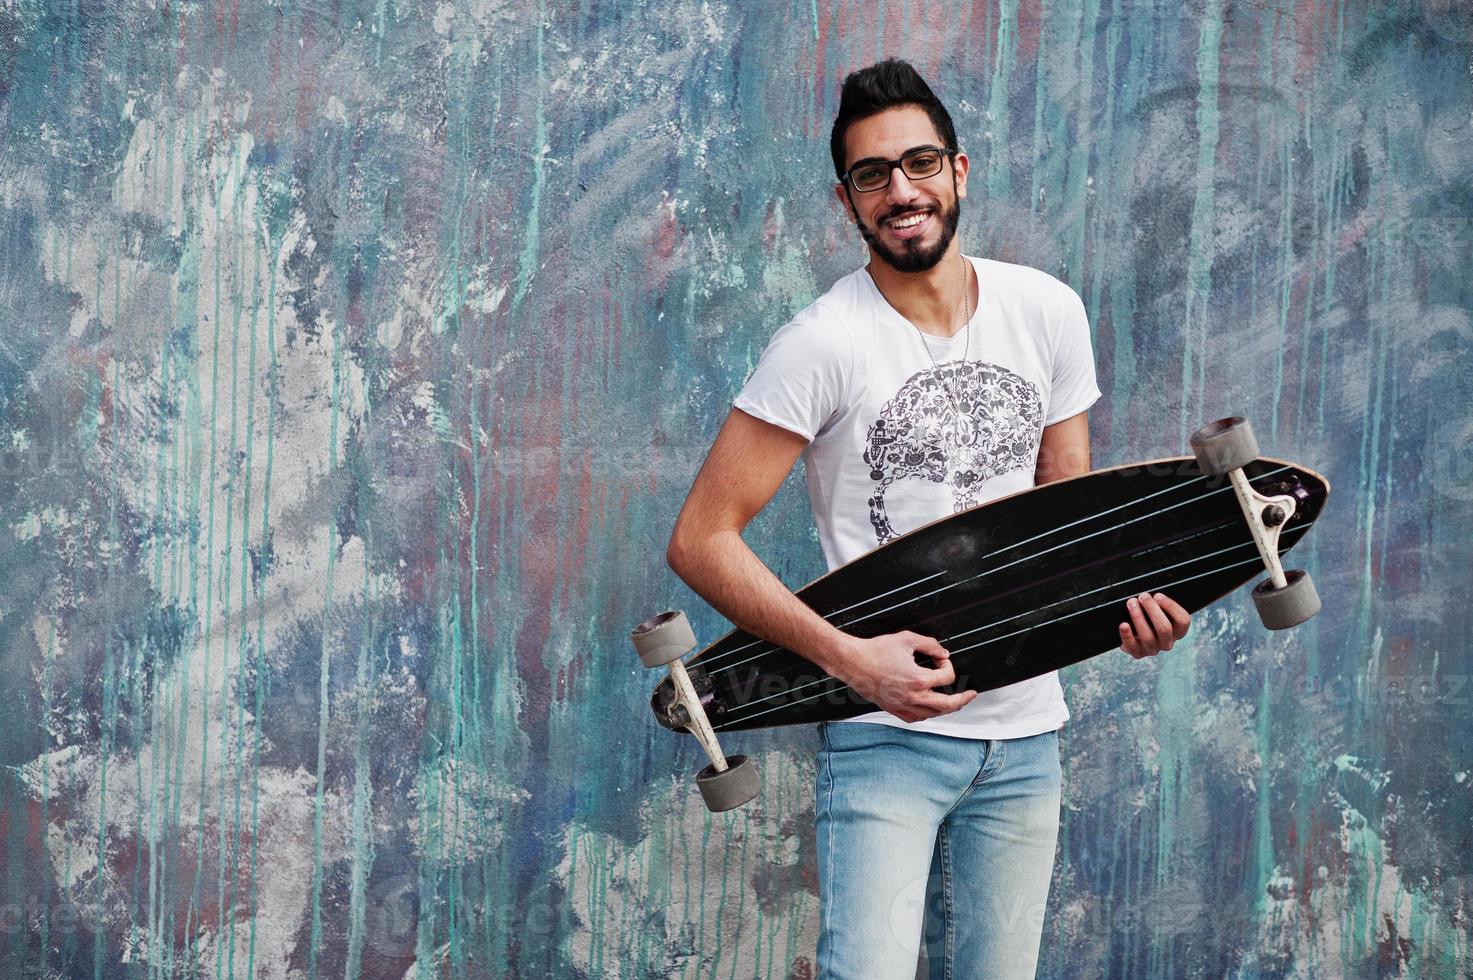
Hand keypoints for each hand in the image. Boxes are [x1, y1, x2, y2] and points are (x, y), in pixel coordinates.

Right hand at [831, 631, 978, 722]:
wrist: (853, 662)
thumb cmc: (876, 650)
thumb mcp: (907, 639)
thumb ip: (930, 644)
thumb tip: (944, 653)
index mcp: (918, 679)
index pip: (947, 676)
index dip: (948, 664)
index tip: (941, 658)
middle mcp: (913, 697)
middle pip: (948, 705)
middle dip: (963, 699)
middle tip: (971, 695)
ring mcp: (903, 706)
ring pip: (934, 714)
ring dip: (946, 707)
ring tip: (953, 702)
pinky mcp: (894, 710)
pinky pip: (917, 718)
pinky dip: (928, 714)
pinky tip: (930, 708)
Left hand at [1118, 592, 1190, 658]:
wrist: (1134, 635)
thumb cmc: (1148, 618)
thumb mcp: (1158, 610)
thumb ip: (1159, 603)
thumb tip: (1149, 594)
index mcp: (1178, 631)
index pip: (1183, 620)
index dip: (1171, 606)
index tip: (1157, 595)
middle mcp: (1167, 642)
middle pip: (1164, 628)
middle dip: (1152, 609)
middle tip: (1142, 597)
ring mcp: (1153, 649)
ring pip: (1148, 637)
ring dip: (1138, 618)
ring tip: (1131, 604)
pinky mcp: (1138, 653)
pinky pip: (1132, 645)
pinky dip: (1127, 634)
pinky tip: (1123, 624)